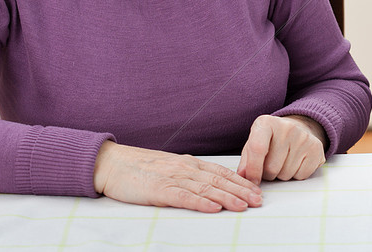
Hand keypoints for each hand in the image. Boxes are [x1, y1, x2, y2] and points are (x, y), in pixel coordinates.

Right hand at [93, 141, 262, 212]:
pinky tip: (214, 208)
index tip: (257, 190)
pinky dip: (200, 202)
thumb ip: (188, 174)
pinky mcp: (159, 190)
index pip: (221, 172)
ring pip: (206, 188)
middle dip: (241, 191)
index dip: (241, 182)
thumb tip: (208, 183)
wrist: (112, 164)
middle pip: (219, 180)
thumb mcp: (170, 167)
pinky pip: (183, 197)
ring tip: (244, 206)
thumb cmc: (140, 168)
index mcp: (189, 163)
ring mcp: (173, 178)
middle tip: (259, 201)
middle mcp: (185, 168)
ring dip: (228, 197)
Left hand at [237, 114, 326, 183]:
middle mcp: (286, 127)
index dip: (253, 170)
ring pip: (285, 174)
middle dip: (268, 174)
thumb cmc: (272, 139)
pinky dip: (296, 175)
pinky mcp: (316, 148)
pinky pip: (301, 176)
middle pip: (271, 168)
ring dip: (281, 175)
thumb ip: (246, 160)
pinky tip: (295, 162)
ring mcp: (303, 137)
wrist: (299, 128)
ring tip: (283, 162)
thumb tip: (243, 176)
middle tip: (271, 164)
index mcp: (266, 122)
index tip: (252, 181)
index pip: (257, 149)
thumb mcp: (254, 143)